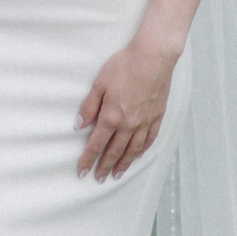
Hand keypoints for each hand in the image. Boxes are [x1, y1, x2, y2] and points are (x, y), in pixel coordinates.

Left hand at [75, 36, 179, 180]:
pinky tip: (138, 155)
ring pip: (133, 150)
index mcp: (111, 116)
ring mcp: (144, 122)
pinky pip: (149, 139)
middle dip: (105, 166)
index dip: (88, 159)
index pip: (96, 145)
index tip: (82, 171)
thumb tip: (79, 126)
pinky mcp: (157, 116)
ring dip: (124, 164)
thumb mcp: (100, 83)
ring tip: (117, 174)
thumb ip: (89, 106)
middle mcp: (128, 124)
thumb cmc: (125, 65)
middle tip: (99, 178)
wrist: (153, 56)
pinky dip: (142, 150)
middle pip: (114, 151)